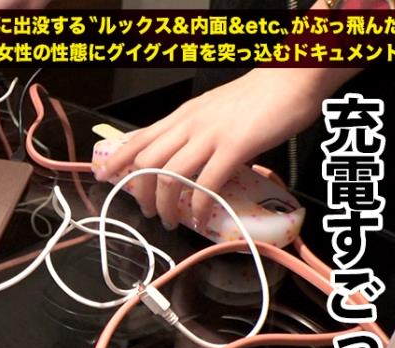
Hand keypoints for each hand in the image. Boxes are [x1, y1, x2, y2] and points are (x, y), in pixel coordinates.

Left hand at [94, 67, 350, 230]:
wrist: (291, 78)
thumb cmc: (255, 96)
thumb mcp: (211, 110)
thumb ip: (193, 131)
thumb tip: (183, 157)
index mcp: (181, 116)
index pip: (138, 138)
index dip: (117, 159)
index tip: (103, 176)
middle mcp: (188, 124)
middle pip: (147, 162)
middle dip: (140, 191)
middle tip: (146, 212)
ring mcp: (210, 135)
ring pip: (171, 175)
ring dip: (165, 204)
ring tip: (169, 221)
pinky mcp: (235, 147)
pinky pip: (207, 182)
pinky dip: (199, 205)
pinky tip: (199, 218)